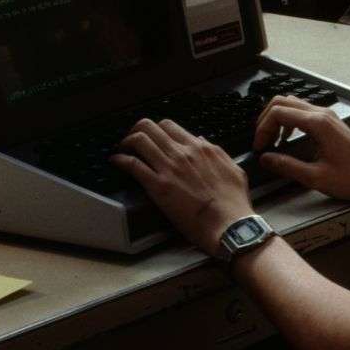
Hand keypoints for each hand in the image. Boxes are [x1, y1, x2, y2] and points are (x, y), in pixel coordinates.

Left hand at [112, 119, 254, 255]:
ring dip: (127, 142)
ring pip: (139, 140)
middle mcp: (183, 153)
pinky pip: (132, 164)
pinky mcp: (158, 185)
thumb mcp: (233, 169)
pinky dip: (121, 160)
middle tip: (133, 140)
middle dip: (137, 130)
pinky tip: (116, 161)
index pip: (170, 126)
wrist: (229, 223)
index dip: (157, 130)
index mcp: (201, 148)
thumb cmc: (233, 201)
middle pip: (150, 127)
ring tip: (123, 149)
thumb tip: (201, 140)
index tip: (153, 137)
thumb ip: (216, 152)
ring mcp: (169, 168)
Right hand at [251, 95, 349, 202]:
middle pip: (282, 101)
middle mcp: (323, 114)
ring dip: (277, 118)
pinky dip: (289, 121)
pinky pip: (303, 112)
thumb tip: (265, 158)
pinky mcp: (331, 122)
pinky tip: (288, 139)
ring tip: (272, 140)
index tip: (259, 147)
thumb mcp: (316, 178)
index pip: (278, 112)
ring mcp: (328, 116)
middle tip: (261, 141)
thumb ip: (287, 166)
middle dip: (266, 119)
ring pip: (292, 104)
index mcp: (318, 124)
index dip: (262, 129)